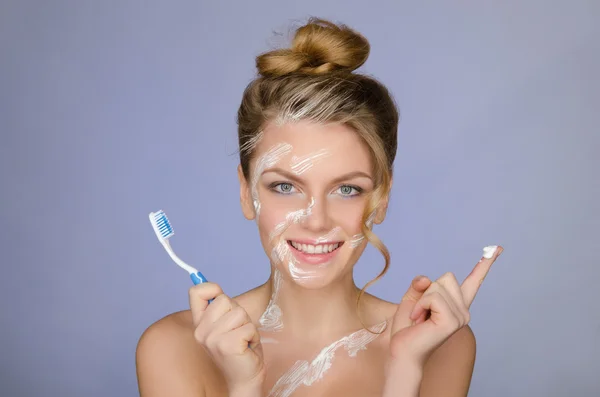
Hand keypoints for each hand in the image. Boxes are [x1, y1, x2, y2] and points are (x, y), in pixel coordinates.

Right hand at [189, 282, 265, 393]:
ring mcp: (212, 339)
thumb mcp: (227, 323)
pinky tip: (247, 347)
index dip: (212, 288)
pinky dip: (253, 336)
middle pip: (225, 299)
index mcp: (199, 323)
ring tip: (244, 339)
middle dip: (239, 312)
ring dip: (248, 325)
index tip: (220, 297)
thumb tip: (210, 282)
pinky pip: (248, 327)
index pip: (196, 292)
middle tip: (238, 330)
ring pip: (239, 313)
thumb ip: (220, 306)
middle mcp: (201, 331)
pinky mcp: (227, 345)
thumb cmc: (240, 348)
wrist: (245, 378)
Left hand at [389, 246, 503, 366]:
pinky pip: (433, 297)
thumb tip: (426, 279)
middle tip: (421, 311)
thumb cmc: (407, 328)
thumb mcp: (412, 298)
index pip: (473, 281)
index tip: (497, 249)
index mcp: (456, 305)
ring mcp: (460, 317)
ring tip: (418, 317)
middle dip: (427, 290)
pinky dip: (420, 305)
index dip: (485, 264)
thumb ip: (421, 285)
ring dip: (421, 299)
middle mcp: (463, 311)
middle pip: (447, 277)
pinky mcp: (452, 321)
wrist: (402, 351)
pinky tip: (418, 320)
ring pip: (438, 286)